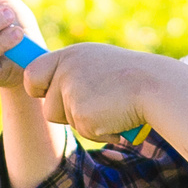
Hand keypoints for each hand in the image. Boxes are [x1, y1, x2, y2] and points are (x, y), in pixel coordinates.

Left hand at [22, 44, 168, 144]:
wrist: (155, 86)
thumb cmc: (132, 77)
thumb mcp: (98, 63)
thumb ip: (74, 72)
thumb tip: (51, 86)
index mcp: (69, 56)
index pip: (32, 73)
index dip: (37, 88)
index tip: (45, 93)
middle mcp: (67, 71)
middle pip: (48, 108)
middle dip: (64, 115)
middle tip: (93, 105)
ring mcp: (72, 91)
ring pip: (66, 122)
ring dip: (85, 123)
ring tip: (110, 107)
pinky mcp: (81, 113)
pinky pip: (85, 132)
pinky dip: (101, 131)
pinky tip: (117, 117)